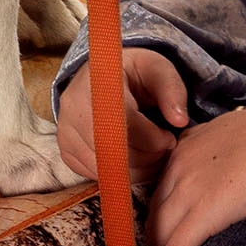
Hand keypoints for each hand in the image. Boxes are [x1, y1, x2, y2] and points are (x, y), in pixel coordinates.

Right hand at [56, 48, 190, 184]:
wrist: (103, 78)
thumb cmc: (134, 74)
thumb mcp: (158, 69)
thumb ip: (173, 90)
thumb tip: (179, 121)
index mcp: (96, 80)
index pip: (125, 122)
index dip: (152, 139)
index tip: (169, 139)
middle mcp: (73, 104)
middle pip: (111, 149)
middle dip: (146, 160)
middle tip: (163, 153)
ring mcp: (65, 129)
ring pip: (103, 167)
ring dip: (135, 172)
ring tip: (152, 158)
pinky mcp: (66, 150)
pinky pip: (94, 174)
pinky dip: (119, 175)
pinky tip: (134, 162)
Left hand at [143, 101, 245, 245]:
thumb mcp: (232, 131)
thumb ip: (215, 147)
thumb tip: (220, 163)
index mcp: (186, 147)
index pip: (161, 186)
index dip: (157, 212)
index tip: (158, 229)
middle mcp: (179, 166)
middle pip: (154, 210)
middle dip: (151, 237)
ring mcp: (188, 188)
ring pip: (159, 230)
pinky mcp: (204, 213)